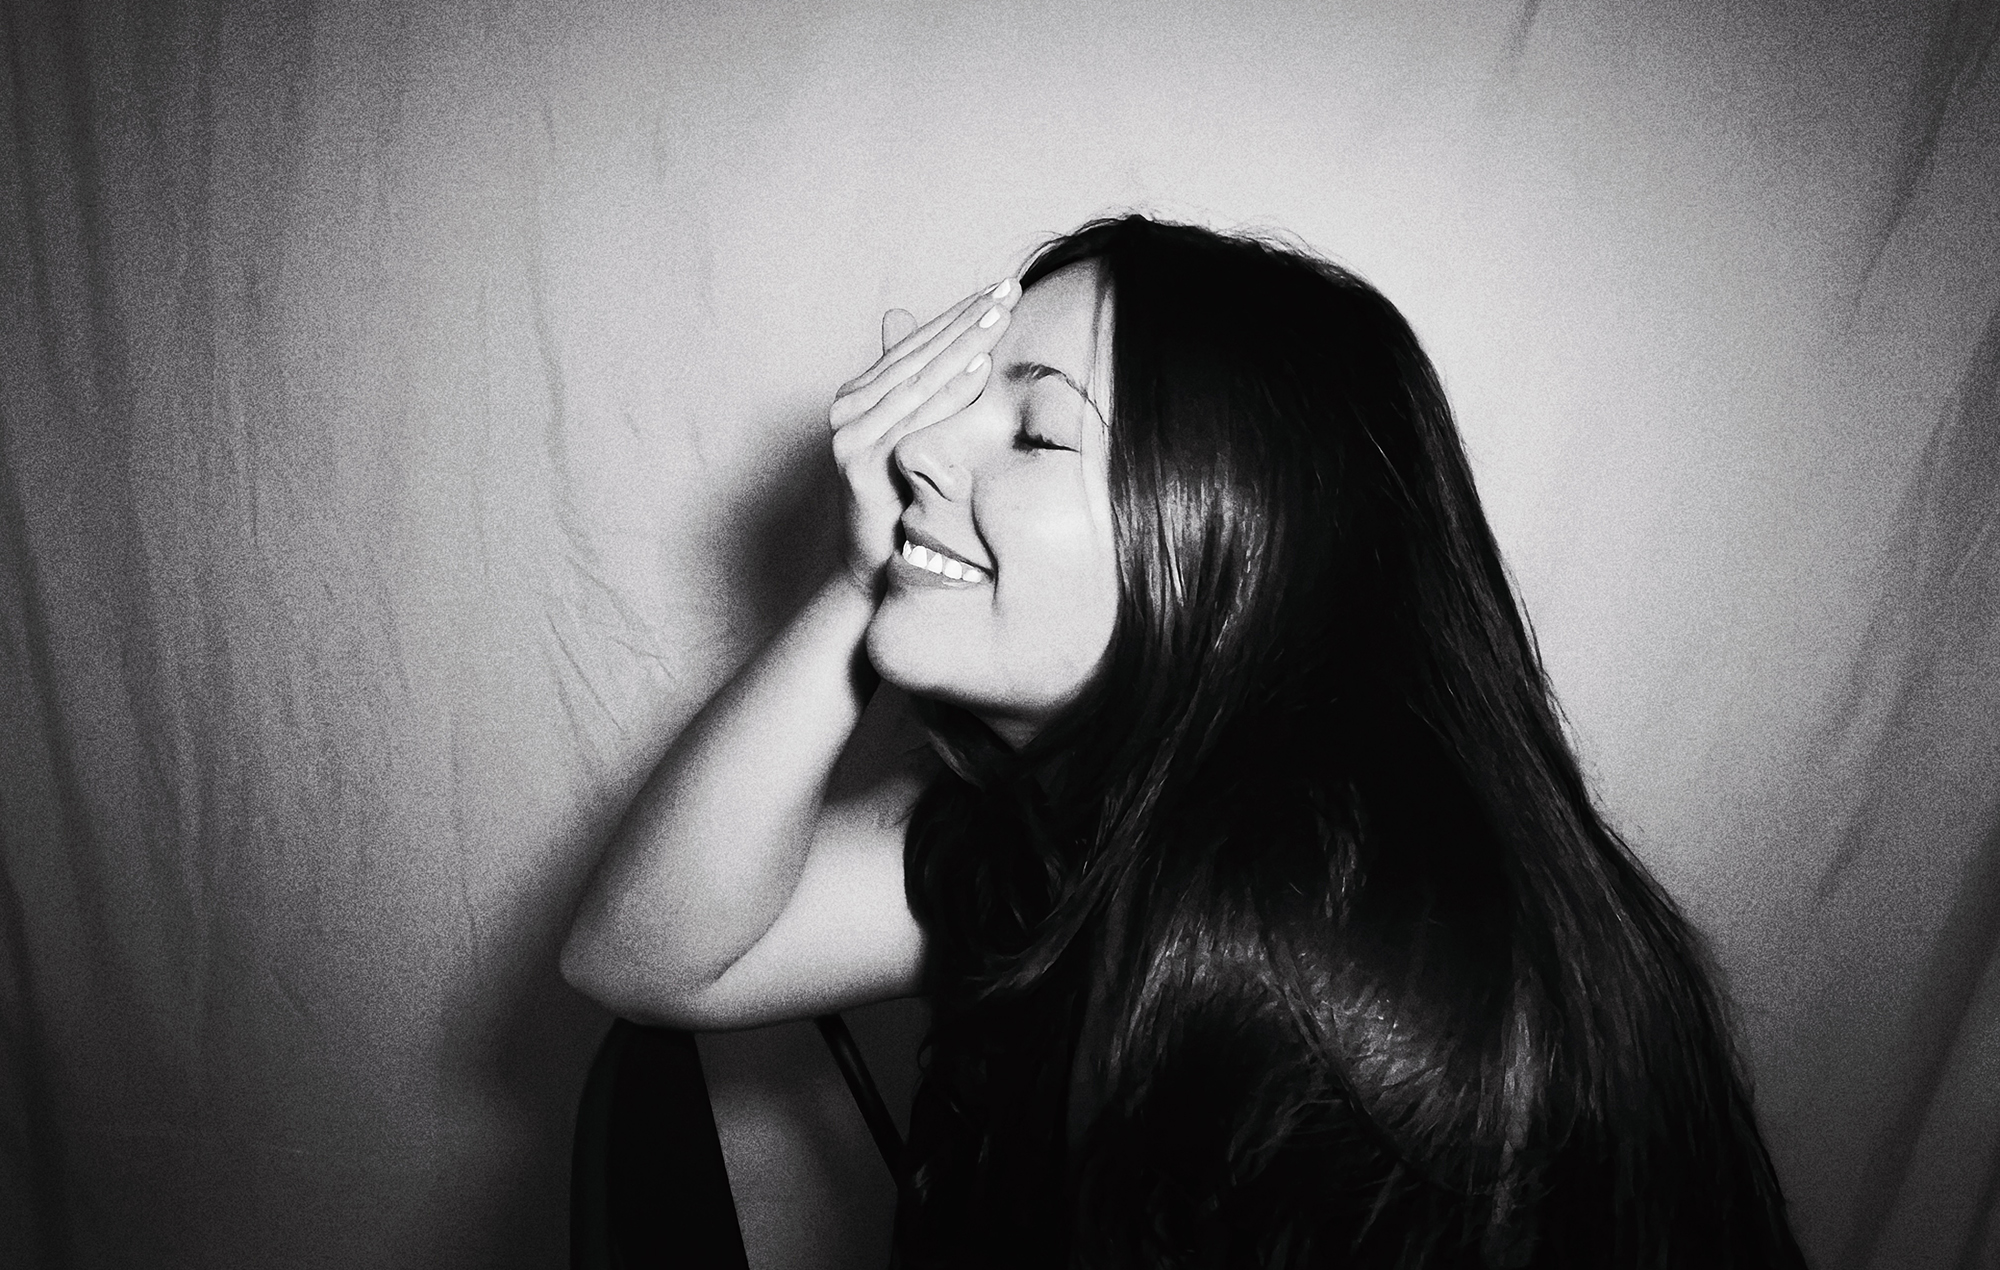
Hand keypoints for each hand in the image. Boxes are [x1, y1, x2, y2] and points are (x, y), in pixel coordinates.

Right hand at [829, 278, 1020, 595]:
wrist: (876, 567)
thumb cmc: (901, 502)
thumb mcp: (911, 437)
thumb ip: (911, 383)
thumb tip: (901, 316)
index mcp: (858, 396)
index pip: (914, 345)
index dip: (956, 314)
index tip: (998, 288)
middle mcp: (846, 410)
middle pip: (918, 356)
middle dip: (967, 319)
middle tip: (1008, 288)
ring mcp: (849, 436)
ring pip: (920, 380)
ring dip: (964, 343)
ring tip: (1001, 314)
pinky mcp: (858, 464)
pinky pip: (916, 420)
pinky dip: (950, 392)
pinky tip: (981, 367)